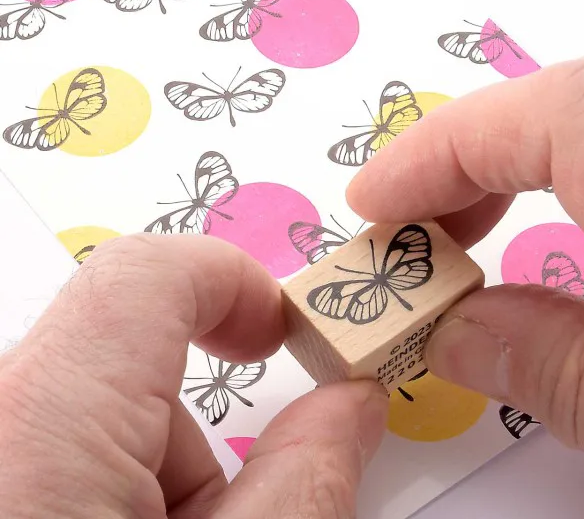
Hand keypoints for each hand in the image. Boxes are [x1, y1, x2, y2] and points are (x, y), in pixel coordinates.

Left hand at [0, 235, 386, 517]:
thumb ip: (303, 485)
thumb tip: (351, 405)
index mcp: (46, 428)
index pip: (146, 273)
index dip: (232, 280)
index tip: (279, 332)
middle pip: (124, 356)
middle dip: (197, 422)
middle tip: (237, 504)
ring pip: (90, 406)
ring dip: (149, 467)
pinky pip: (52, 439)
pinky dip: (103, 480)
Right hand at [348, 54, 583, 457]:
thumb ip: (561, 369)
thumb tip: (458, 337)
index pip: (542, 113)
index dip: (434, 156)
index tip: (369, 204)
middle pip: (567, 107)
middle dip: (468, 163)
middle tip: (410, 229)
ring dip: (522, 168)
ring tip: (469, 233)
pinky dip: (574, 176)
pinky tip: (562, 229)